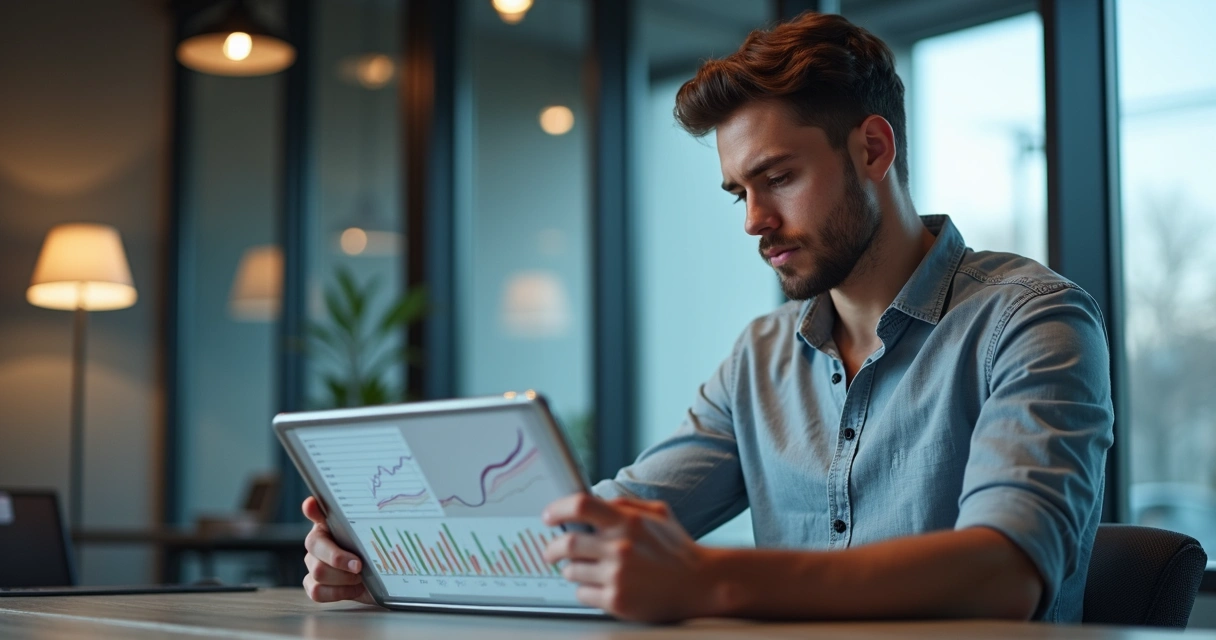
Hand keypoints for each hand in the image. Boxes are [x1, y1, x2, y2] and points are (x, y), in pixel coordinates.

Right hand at [302, 496, 376, 604]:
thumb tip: (346, 510)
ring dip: (343, 578)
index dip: (312, 508)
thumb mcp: (377, 537)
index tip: (311, 504)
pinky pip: (317, 591)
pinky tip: (353, 588)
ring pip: (318, 571)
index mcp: (330, 523)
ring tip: (360, 577)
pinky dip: (338, 592)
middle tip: (359, 565)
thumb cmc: (376, 554)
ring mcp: (313, 563)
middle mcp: (318, 541)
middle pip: (314, 545)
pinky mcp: (313, 585)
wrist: (382, 581)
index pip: (316, 510)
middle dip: (338, 558)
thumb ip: (366, 524)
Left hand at [541, 494, 716, 622]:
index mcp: (627, 521)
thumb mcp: (657, 513)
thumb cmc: (678, 549)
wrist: (701, 585)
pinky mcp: (617, 601)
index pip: (581, 505)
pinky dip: (585, 590)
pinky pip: (582, 594)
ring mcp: (617, 576)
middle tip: (552, 550)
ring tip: (583, 569)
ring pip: (572, 571)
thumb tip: (593, 502)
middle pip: (567, 543)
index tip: (549, 516)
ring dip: (571, 570)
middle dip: (553, 548)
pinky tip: (598, 586)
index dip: (558, 509)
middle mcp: (620, 547)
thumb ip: (625, 504)